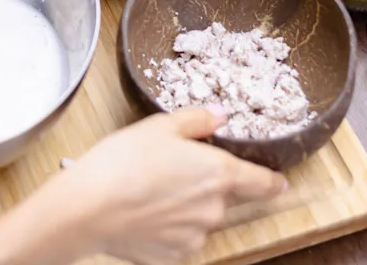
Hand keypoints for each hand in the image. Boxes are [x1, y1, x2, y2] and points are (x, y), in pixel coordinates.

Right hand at [44, 107, 287, 264]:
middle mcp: (214, 209)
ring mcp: (194, 236)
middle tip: (175, 171)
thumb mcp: (160, 126)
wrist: (88, 207)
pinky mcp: (172, 255)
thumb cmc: (123, 162)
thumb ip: (197, 119)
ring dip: (186, 206)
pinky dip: (167, 226)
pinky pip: (178, 237)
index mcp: (219, 173)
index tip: (278, 181)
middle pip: (224, 197)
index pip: (262, 182)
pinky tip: (144, 211)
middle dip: (207, 186)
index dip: (272, 181)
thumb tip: (220, 115)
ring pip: (200, 217)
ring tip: (151, 190)